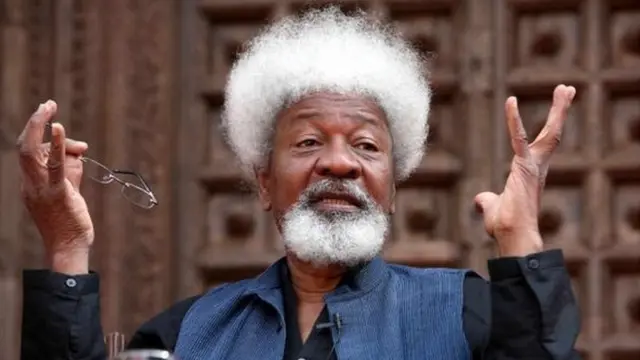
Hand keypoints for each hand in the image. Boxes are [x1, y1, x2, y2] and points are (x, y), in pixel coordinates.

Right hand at [16, 100, 93, 273]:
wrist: (69, 248)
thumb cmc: (69, 221)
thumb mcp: (68, 190)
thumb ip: (71, 169)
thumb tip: (79, 149)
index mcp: (30, 183)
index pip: (29, 152)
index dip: (35, 132)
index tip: (47, 115)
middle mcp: (30, 184)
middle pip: (25, 147)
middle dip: (34, 122)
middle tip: (48, 104)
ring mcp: (41, 189)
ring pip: (32, 152)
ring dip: (40, 127)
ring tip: (53, 113)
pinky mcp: (57, 194)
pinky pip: (55, 166)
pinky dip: (57, 145)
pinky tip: (59, 128)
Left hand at [474, 85, 575, 256]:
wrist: (512, 237)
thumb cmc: (505, 226)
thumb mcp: (493, 208)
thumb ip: (487, 200)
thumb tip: (481, 200)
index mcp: (530, 173)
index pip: (541, 144)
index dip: (549, 127)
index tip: (554, 115)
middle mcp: (536, 167)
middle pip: (552, 134)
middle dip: (560, 111)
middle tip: (568, 88)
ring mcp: (533, 166)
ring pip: (549, 133)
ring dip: (558, 110)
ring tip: (566, 88)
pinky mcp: (524, 167)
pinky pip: (517, 138)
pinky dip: (513, 119)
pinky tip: (511, 100)